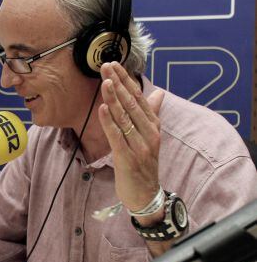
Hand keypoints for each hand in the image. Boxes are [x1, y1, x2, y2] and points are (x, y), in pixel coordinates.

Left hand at [97, 62, 164, 224]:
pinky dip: (109, 122)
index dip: (127, 81)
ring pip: (125, 118)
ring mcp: (140, 146)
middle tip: (106, 66)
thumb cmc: (144, 165)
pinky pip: (117, 137)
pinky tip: (102, 108)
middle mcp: (149, 133)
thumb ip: (152, 114)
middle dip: (119, 83)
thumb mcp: (150, 137)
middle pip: (132, 104)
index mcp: (153, 126)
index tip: (115, 65)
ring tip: (105, 81)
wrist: (146, 195)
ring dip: (114, 98)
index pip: (139, 98)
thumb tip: (158, 92)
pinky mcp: (128, 158)